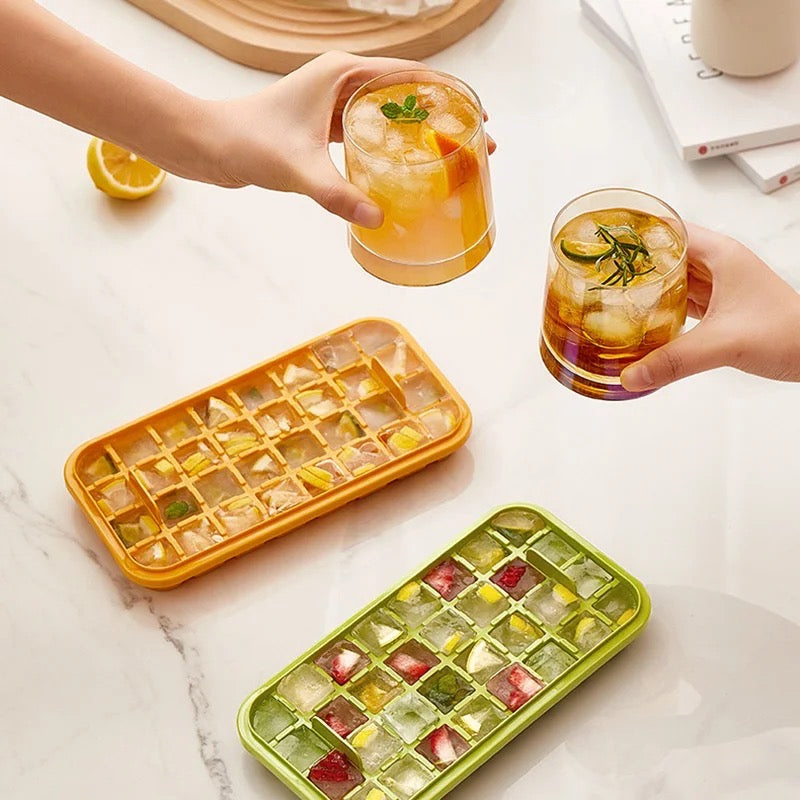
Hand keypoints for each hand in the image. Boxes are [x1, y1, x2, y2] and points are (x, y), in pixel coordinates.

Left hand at [195, 52, 494, 227]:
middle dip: (442, 118)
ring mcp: (333, 103)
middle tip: (474, 145)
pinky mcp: (323, 125)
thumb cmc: (246, 141)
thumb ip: (338, 195)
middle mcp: (341, 81)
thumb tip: (377, 219)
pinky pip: (369, 132)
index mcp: (342, 72)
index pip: (411, 76)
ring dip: (419, 133)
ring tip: (449, 157)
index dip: (449, 96)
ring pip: (389, 114)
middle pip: (406, 95)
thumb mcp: (297, 168)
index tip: (478, 117)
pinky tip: (406, 169)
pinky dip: (391, 146)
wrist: (209, 145)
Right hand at [620, 223, 799, 391]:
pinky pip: (683, 299)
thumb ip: (674, 360)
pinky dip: (662, 306)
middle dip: (634, 262)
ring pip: (674, 277)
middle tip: (599, 271)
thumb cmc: (790, 333)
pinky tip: (644, 317)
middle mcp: (719, 264)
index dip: (637, 231)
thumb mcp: (724, 344)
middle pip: (666, 253)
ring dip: (648, 285)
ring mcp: (721, 285)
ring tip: (614, 292)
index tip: (606, 237)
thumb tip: (631, 375)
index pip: (669, 229)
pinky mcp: (722, 308)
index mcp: (721, 254)